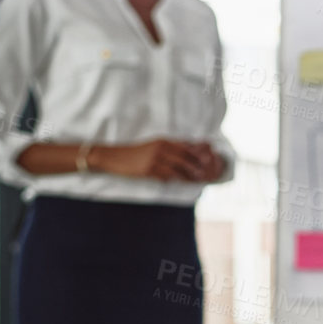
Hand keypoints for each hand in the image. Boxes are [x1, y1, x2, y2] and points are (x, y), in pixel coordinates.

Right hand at [94, 138, 222, 181]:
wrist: (114, 156)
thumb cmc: (136, 152)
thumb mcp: (153, 145)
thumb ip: (169, 148)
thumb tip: (187, 151)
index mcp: (163, 141)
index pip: (186, 147)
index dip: (198, 154)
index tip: (208, 160)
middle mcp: (161, 148)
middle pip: (185, 158)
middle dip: (197, 165)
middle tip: (204, 173)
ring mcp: (154, 159)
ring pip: (178, 168)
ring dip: (188, 174)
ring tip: (196, 179)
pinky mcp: (148, 170)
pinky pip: (166, 176)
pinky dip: (173, 179)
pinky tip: (176, 182)